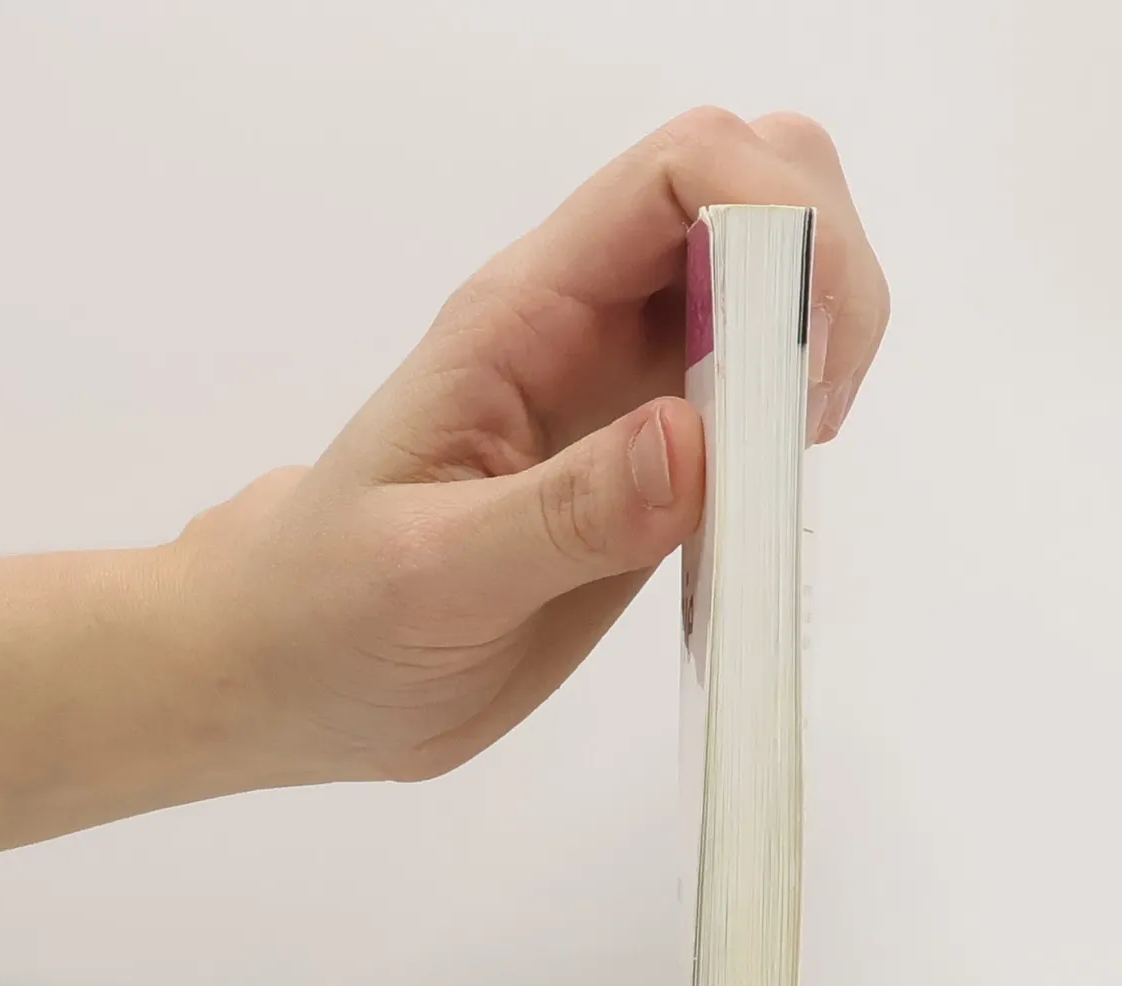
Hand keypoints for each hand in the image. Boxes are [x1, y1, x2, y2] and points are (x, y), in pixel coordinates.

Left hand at [178, 108, 888, 783]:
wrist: (297, 674)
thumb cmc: (328, 612)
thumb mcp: (431, 574)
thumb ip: (563, 514)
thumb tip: (696, 443)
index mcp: (526, 314)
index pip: (681, 175)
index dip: (773, 225)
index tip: (796, 366)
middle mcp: (591, 327)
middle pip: (755, 192)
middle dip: (823, 272)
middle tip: (806, 418)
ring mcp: (631, 395)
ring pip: (773, 287)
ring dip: (824, 349)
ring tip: (785, 467)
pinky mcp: (657, 470)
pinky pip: (758, 400)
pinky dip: (799, 426)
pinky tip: (765, 508)